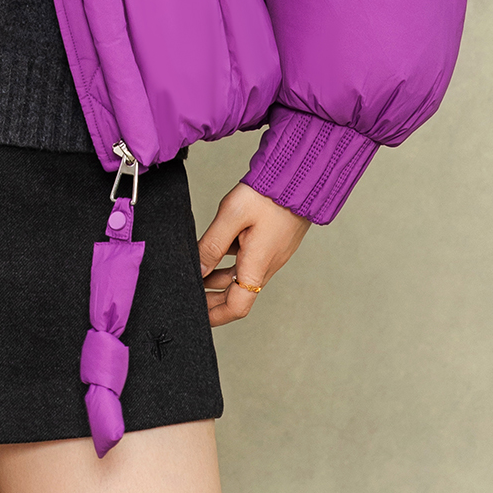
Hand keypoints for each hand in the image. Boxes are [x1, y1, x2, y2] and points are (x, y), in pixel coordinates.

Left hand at [196, 181, 310, 325]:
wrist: (301, 176)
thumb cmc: (269, 194)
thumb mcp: (232, 216)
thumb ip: (212, 245)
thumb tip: (197, 271)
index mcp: (257, 266)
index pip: (236, 307)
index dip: (215, 316)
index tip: (196, 316)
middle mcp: (267, 266)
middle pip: (238, 296)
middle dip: (213, 301)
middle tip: (191, 298)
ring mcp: (271, 255)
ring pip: (242, 278)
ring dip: (219, 280)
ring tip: (196, 274)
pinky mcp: (272, 243)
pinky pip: (249, 262)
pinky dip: (230, 263)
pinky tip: (216, 251)